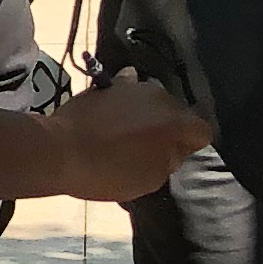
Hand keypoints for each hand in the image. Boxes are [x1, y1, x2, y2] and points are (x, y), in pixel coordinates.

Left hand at [46, 71, 210, 202]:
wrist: (59, 149)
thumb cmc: (108, 171)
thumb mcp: (150, 179)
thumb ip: (170, 160)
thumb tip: (175, 148)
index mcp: (178, 122)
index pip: (202, 131)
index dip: (190, 146)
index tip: (173, 158)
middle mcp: (161, 96)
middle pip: (177, 112)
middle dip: (168, 128)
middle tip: (148, 149)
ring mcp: (133, 86)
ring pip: (152, 101)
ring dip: (146, 114)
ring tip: (126, 134)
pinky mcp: (108, 84)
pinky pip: (127, 90)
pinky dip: (125, 101)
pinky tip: (113, 114)